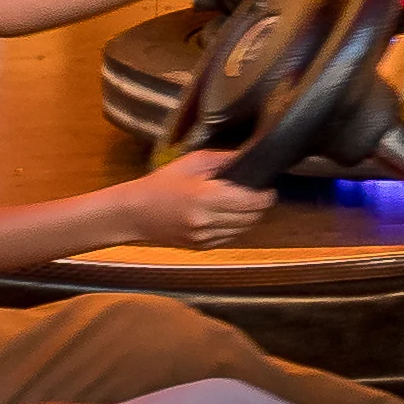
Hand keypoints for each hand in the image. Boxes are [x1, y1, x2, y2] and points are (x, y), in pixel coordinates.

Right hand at [118, 151, 278, 245]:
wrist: (135, 212)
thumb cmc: (162, 183)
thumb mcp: (194, 162)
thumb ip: (225, 159)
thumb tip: (252, 155)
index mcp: (206, 197)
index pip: (250, 202)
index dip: (266, 196)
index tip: (269, 188)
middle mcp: (206, 221)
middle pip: (251, 218)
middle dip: (260, 206)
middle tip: (259, 194)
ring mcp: (203, 237)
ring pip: (243, 230)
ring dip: (249, 218)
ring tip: (242, 203)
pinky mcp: (201, 247)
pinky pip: (230, 238)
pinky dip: (234, 227)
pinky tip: (226, 215)